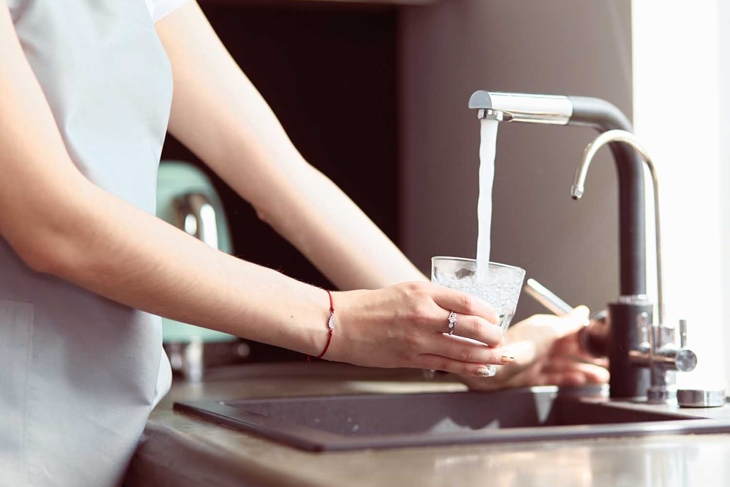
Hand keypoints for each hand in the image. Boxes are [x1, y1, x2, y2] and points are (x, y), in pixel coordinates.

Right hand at [327, 282, 511, 376]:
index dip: (488, 312)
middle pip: (472, 326)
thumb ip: (434, 299)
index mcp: (422, 293)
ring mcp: (417, 339)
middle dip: (493, 334)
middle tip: (501, 337)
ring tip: (500, 356)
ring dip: (486, 355)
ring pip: (463, 350)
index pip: (467, 302)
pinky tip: (481, 368)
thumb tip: (463, 310)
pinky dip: (468, 368)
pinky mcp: (410, 359)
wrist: (342, 323)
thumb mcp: (406, 291)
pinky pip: (446, 365)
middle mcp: (422, 315)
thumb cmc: (372, 306)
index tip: (494, 316)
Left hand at [459, 306, 608, 390]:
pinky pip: (555, 377)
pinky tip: (581, 380)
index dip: (588, 336)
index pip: (571, 330)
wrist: (491, 367)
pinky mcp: (532, 376)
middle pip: (571, 350)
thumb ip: (567, 323)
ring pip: (566, 365)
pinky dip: (569, 378)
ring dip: (585, 370)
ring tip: (603, 376)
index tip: (604, 341)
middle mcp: (541, 343)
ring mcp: (537, 360)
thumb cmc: (515, 345)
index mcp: (545, 329)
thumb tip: (582, 311)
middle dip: (590, 356)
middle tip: (608, 362)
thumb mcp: (547, 331)